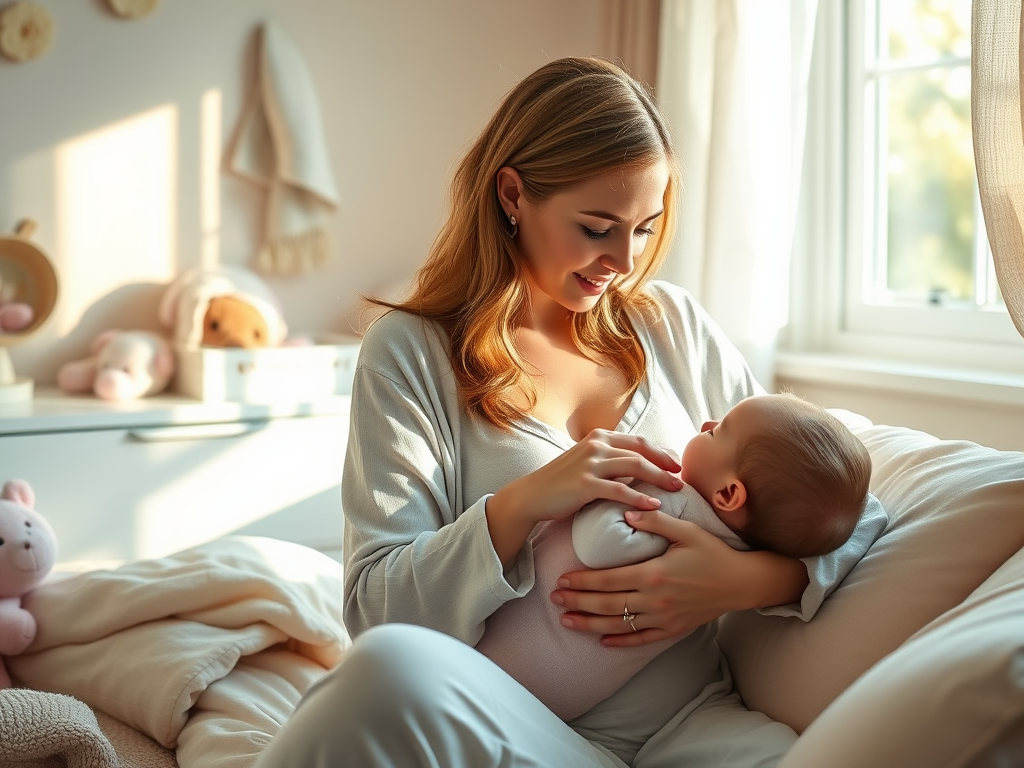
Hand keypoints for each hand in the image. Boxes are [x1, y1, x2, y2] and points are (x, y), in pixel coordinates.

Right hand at [494, 430, 682, 526]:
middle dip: (665, 464)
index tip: (676, 465)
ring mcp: (590, 463)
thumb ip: (609, 459)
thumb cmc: (561, 483)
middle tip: (682, 479)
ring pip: (635, 467)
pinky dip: (639, 497)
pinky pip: (619, 490)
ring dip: (659, 478)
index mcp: (598, 437)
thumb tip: (638, 466)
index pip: (638, 441)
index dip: (661, 452)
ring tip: (676, 490)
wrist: (531, 496)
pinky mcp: (585, 484)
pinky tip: (653, 506)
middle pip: (641, 452)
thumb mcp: (586, 462)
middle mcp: (596, 445)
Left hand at [549, 510, 806, 646]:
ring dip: (590, 623)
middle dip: (578, 602)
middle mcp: (655, 600)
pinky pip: (641, 639)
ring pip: (619, 624)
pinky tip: (602, 640)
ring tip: (567, 621)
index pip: (609, 580)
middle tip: (555, 600)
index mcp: (654, 573)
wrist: (742, 582)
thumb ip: (655, 520)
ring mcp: (663, 618)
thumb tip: (627, 509)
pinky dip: (620, 641)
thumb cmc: (714, 552)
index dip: (582, 581)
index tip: (562, 579)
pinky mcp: (672, 629)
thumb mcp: (687, 530)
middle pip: (607, 604)